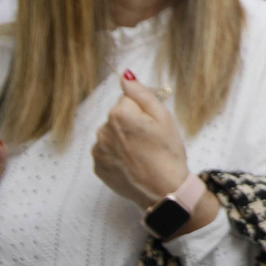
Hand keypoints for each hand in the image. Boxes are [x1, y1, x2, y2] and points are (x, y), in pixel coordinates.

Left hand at [92, 72, 189, 209]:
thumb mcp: (163, 117)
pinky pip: (107, 151)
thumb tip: (125, 75)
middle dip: (131, 122)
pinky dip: (117, 154)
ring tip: (142, 153)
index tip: (152, 125)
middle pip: (118, 116)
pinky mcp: (98, 167)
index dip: (143, 110)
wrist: (163, 190)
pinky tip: (133, 162)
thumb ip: (141, 93)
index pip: (127, 99)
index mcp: (119, 114)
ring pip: (111, 133)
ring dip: (123, 138)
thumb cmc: (167, 152)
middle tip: (150, 140)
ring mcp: (98, 150)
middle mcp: (103, 131)